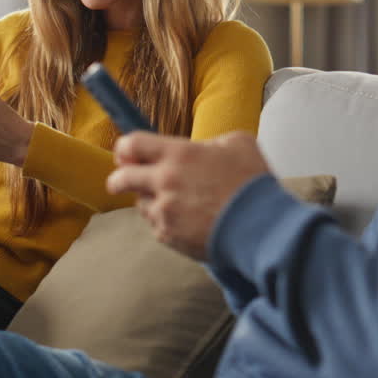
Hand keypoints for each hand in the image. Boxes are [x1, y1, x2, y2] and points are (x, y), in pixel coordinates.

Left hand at [105, 131, 270, 260]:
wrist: (259, 225)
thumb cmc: (251, 182)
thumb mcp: (238, 143)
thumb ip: (211, 142)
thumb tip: (204, 149)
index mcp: (178, 154)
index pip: (133, 144)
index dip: (125, 147)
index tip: (126, 153)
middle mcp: (164, 181)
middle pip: (121, 178)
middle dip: (118, 179)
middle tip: (121, 181)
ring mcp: (164, 211)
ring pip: (141, 205)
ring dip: (151, 202)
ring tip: (175, 203)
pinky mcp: (169, 235)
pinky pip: (157, 226)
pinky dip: (167, 223)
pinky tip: (187, 221)